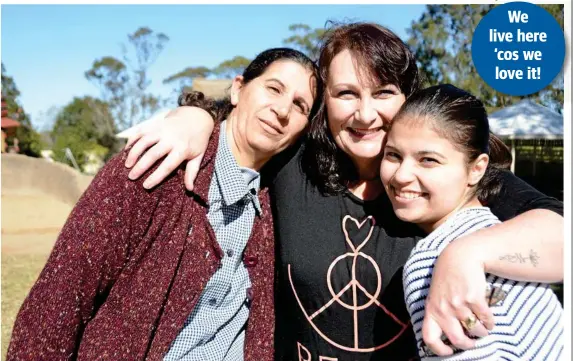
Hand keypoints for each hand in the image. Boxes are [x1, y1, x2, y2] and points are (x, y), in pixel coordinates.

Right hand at [124, 106, 214, 190]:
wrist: (196, 117)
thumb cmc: (197, 141)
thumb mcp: (198, 156)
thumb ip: (192, 172)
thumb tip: (190, 189)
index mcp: (183, 149)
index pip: (168, 166)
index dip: (156, 177)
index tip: (146, 185)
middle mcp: (171, 139)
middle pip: (153, 154)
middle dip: (141, 166)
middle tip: (131, 177)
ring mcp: (163, 130)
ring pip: (144, 141)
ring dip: (134, 153)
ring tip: (127, 165)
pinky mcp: (156, 124)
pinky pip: (141, 131)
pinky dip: (132, 140)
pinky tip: (126, 150)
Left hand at [422, 241, 494, 355]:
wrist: (458, 257)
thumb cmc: (446, 279)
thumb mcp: (436, 296)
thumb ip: (438, 313)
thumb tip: (447, 338)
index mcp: (431, 310)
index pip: (429, 337)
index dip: (439, 350)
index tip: (449, 351)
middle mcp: (443, 309)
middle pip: (457, 339)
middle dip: (468, 345)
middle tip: (472, 343)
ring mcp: (458, 304)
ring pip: (475, 330)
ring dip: (482, 332)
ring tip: (482, 329)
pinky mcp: (474, 298)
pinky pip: (486, 319)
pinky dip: (490, 323)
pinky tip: (489, 320)